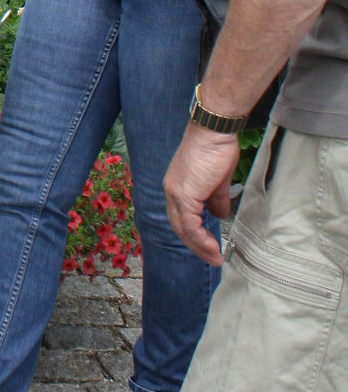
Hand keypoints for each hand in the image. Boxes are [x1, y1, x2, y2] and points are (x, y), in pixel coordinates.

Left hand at [164, 120, 240, 265]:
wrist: (214, 133)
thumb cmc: (216, 149)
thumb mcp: (218, 180)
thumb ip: (216, 198)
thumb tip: (220, 215)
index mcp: (177, 186)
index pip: (181, 217)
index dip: (194, 234)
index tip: (209, 246)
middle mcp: (171, 191)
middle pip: (179, 227)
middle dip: (196, 245)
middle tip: (212, 258)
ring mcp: (176, 193)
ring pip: (183, 229)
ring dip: (199, 246)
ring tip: (215, 258)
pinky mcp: (184, 195)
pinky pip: (190, 225)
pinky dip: (201, 239)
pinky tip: (213, 247)